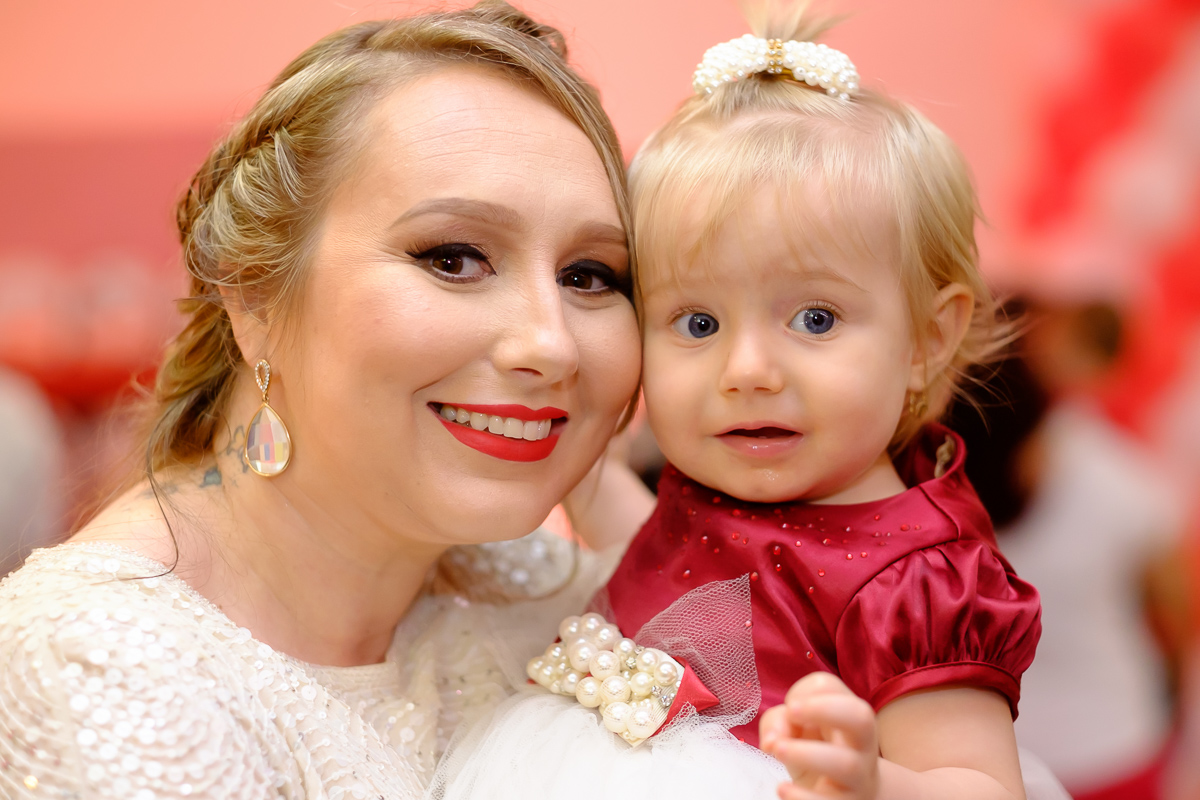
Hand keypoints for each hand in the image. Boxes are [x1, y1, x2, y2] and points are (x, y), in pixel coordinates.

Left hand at [760, 672, 880, 799]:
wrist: (845, 796)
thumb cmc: (816, 751)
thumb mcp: (797, 730)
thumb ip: (779, 722)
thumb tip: (771, 742)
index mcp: (847, 716)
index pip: (830, 687)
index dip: (804, 692)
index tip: (790, 707)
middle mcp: (860, 744)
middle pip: (861, 717)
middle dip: (823, 708)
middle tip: (792, 712)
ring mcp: (857, 778)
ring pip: (846, 764)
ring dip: (806, 753)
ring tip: (777, 750)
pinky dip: (803, 797)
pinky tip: (782, 789)